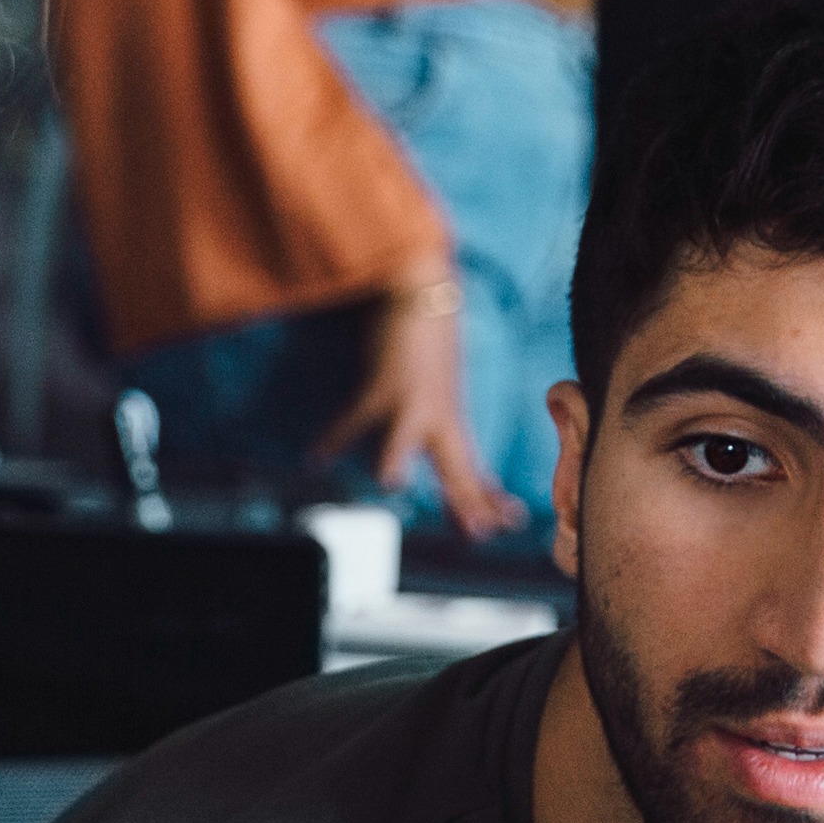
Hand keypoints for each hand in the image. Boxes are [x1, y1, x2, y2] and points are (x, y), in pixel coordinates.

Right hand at [315, 281, 523, 539]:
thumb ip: (437, 419)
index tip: (509, 523)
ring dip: (398, 459)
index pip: (476, 471)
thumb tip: (439, 441)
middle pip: (458, 469)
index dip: (490, 500)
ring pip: (410, 440)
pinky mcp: (385, 384)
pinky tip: (314, 457)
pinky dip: (332, 438)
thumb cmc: (428, 338)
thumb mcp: (439, 388)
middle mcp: (441, 417)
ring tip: (391, 483)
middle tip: (480, 533)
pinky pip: (354, 418)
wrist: (423, 289)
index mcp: (452, 421)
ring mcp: (415, 402)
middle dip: (468, 502)